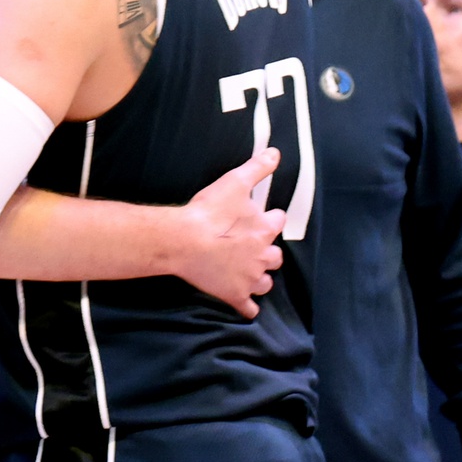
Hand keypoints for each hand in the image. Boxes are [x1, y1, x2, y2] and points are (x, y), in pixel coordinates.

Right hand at [170, 149, 285, 318]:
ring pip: (265, 283)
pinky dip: (248, 307)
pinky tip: (245, 306)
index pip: (278, 222)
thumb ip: (258, 167)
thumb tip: (276, 153)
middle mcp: (262, 255)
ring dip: (260, 278)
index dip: (270, 218)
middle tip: (254, 247)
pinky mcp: (234, 294)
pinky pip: (248, 308)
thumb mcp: (234, 182)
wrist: (184, 241)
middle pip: (275, 257)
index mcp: (264, 229)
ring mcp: (249, 278)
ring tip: (250, 273)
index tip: (263, 217)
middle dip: (268, 252)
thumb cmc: (208, 212)